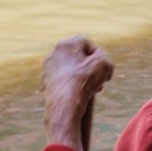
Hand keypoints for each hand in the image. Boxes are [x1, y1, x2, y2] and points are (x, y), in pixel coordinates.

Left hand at [40, 36, 113, 150]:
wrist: (64, 105)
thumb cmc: (84, 82)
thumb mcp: (105, 64)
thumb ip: (106, 58)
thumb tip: (101, 63)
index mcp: (66, 44)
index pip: (89, 45)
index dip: (100, 57)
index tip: (104, 70)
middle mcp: (53, 54)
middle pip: (79, 58)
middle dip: (91, 69)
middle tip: (99, 81)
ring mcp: (47, 70)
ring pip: (72, 71)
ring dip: (83, 79)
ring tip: (92, 90)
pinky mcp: (45, 84)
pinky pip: (64, 82)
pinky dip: (73, 87)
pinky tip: (79, 95)